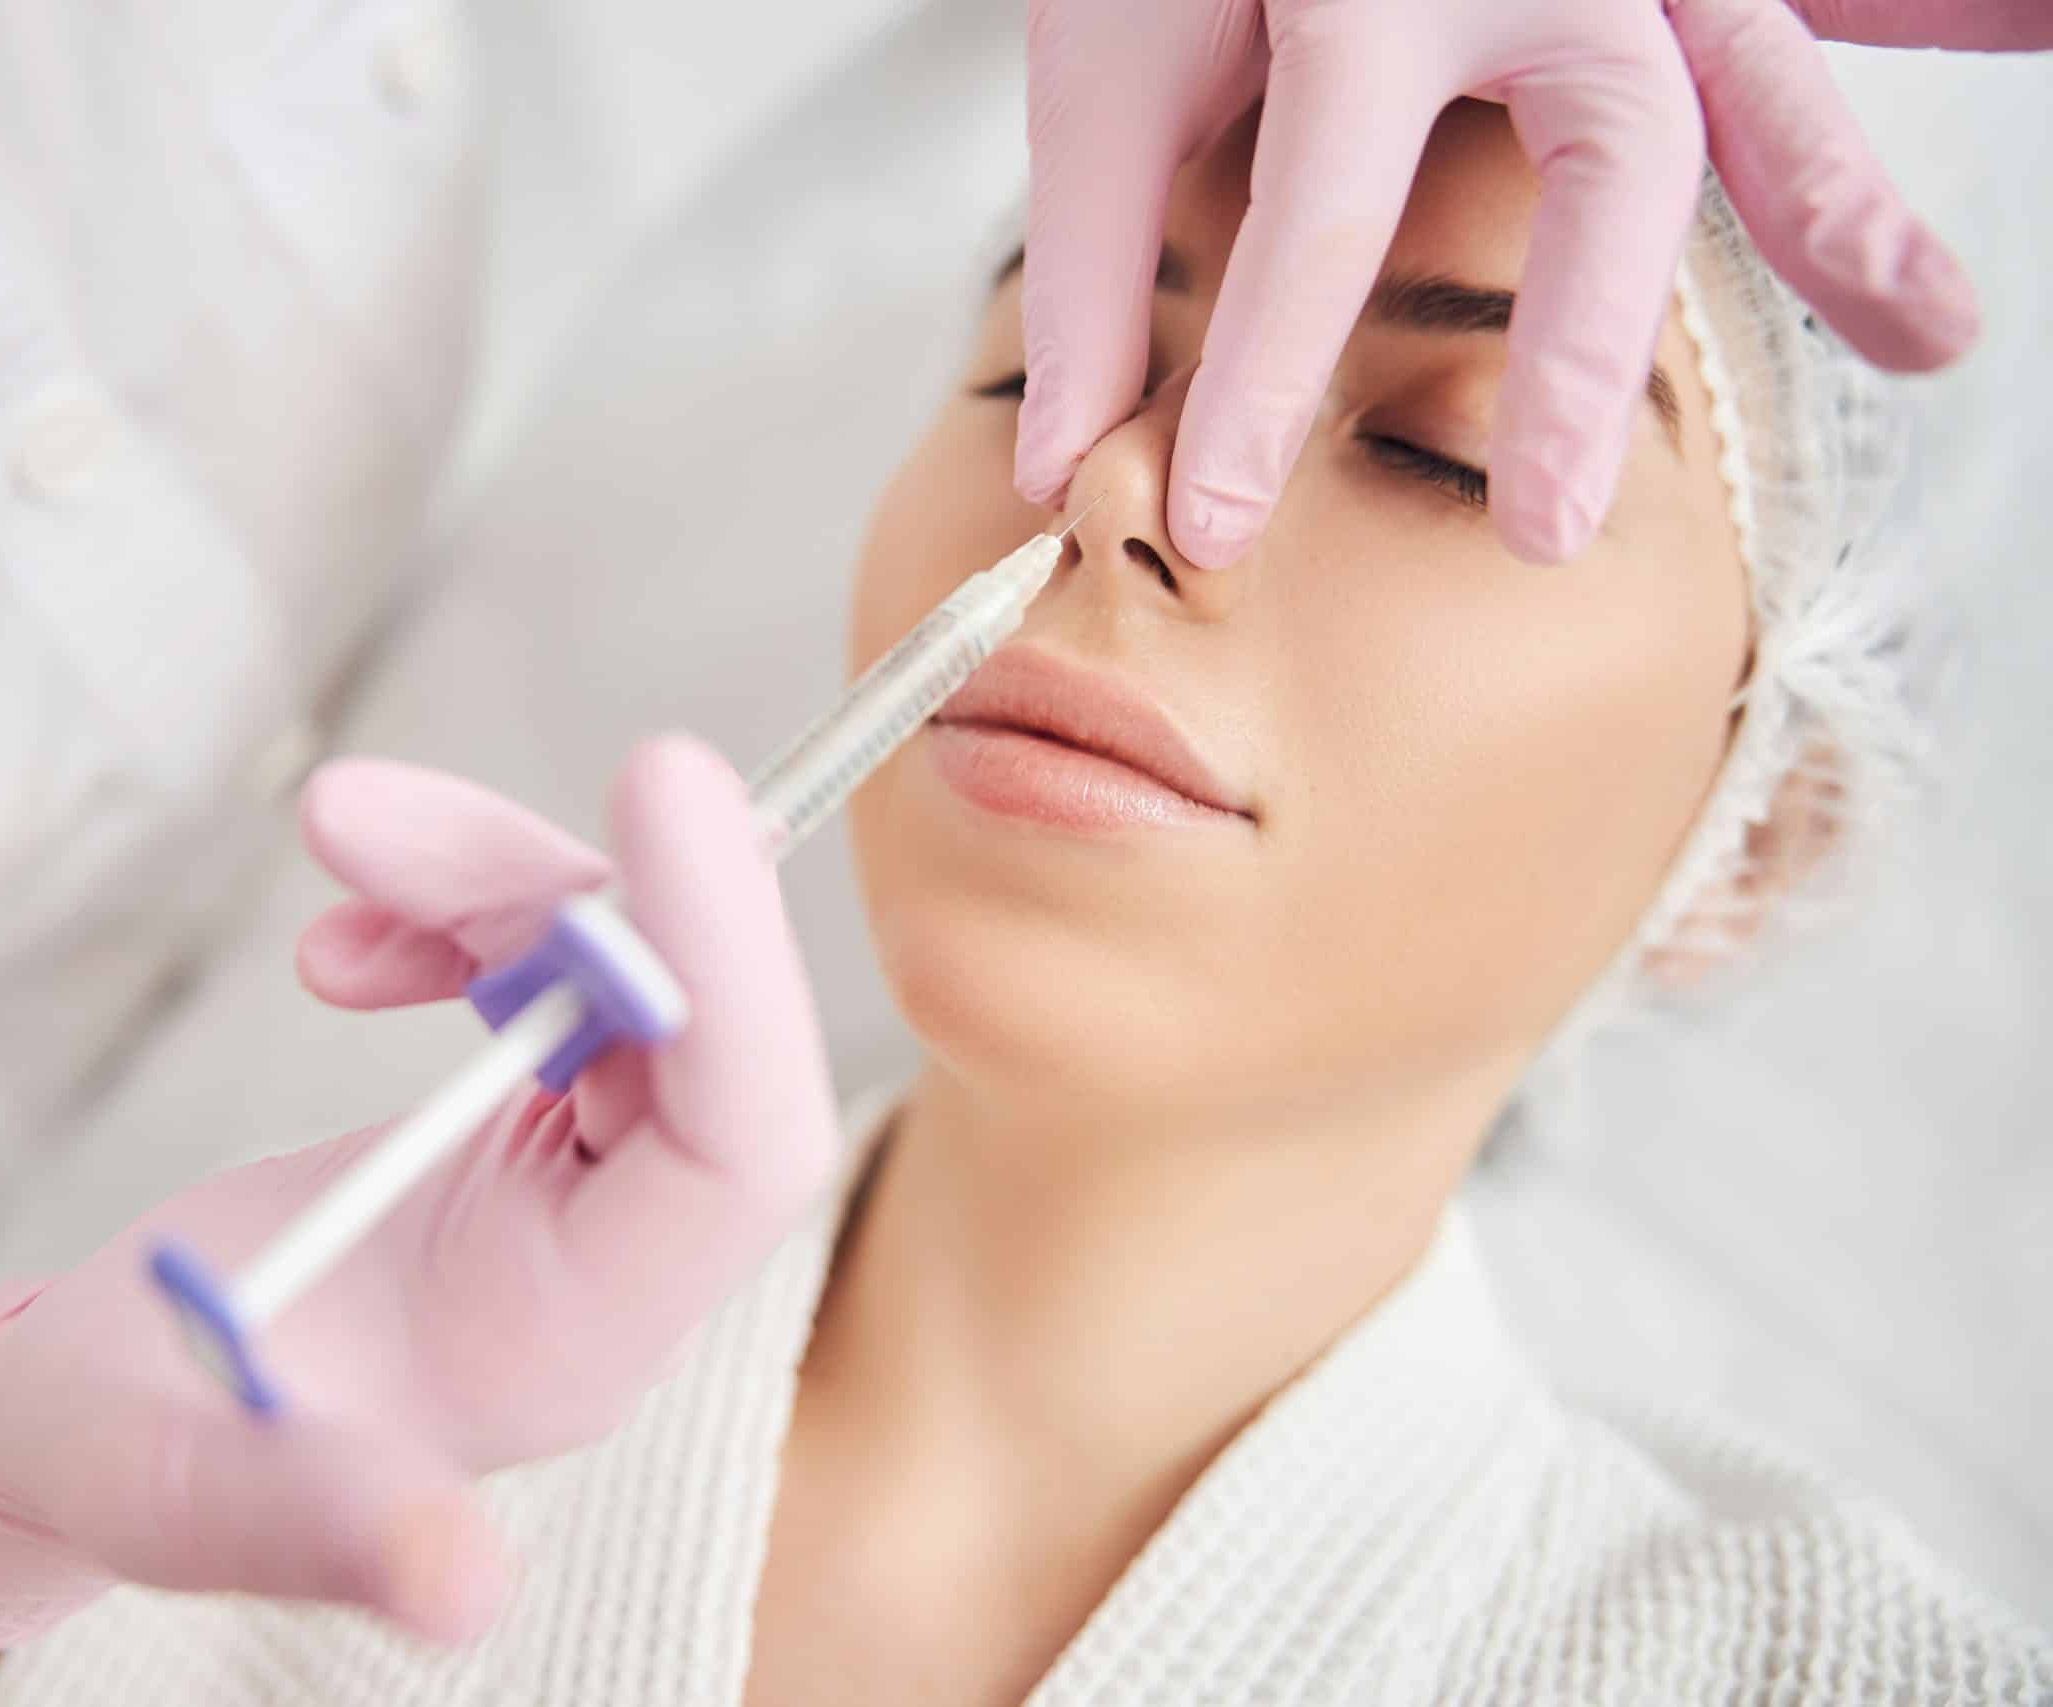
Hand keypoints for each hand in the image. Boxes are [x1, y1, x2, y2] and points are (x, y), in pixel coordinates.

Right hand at [0, 736, 838, 1652]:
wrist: (84, 1407)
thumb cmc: (125, 1455)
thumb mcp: (185, 1495)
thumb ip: (317, 1527)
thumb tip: (458, 1592)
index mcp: (570, 1348)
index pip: (737, 1141)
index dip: (725, 967)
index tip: (660, 779)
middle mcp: (607, 1262)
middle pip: (684, 1025)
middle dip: (551, 888)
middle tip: (365, 816)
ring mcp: (575, 1192)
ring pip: (613, 975)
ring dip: (487, 879)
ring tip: (336, 836)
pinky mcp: (526, 1135)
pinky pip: (551, 978)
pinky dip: (458, 915)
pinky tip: (347, 939)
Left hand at [1017, 0, 2047, 568]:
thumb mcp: (1112, 47)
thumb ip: (1098, 258)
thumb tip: (1070, 469)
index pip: (1320, 208)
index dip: (1258, 385)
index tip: (1213, 532)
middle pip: (1600, 147)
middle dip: (1578, 350)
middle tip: (1545, 531)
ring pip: (1746, 79)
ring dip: (1837, 214)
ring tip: (1926, 342)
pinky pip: (1774, 47)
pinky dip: (1831, 151)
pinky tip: (1904, 286)